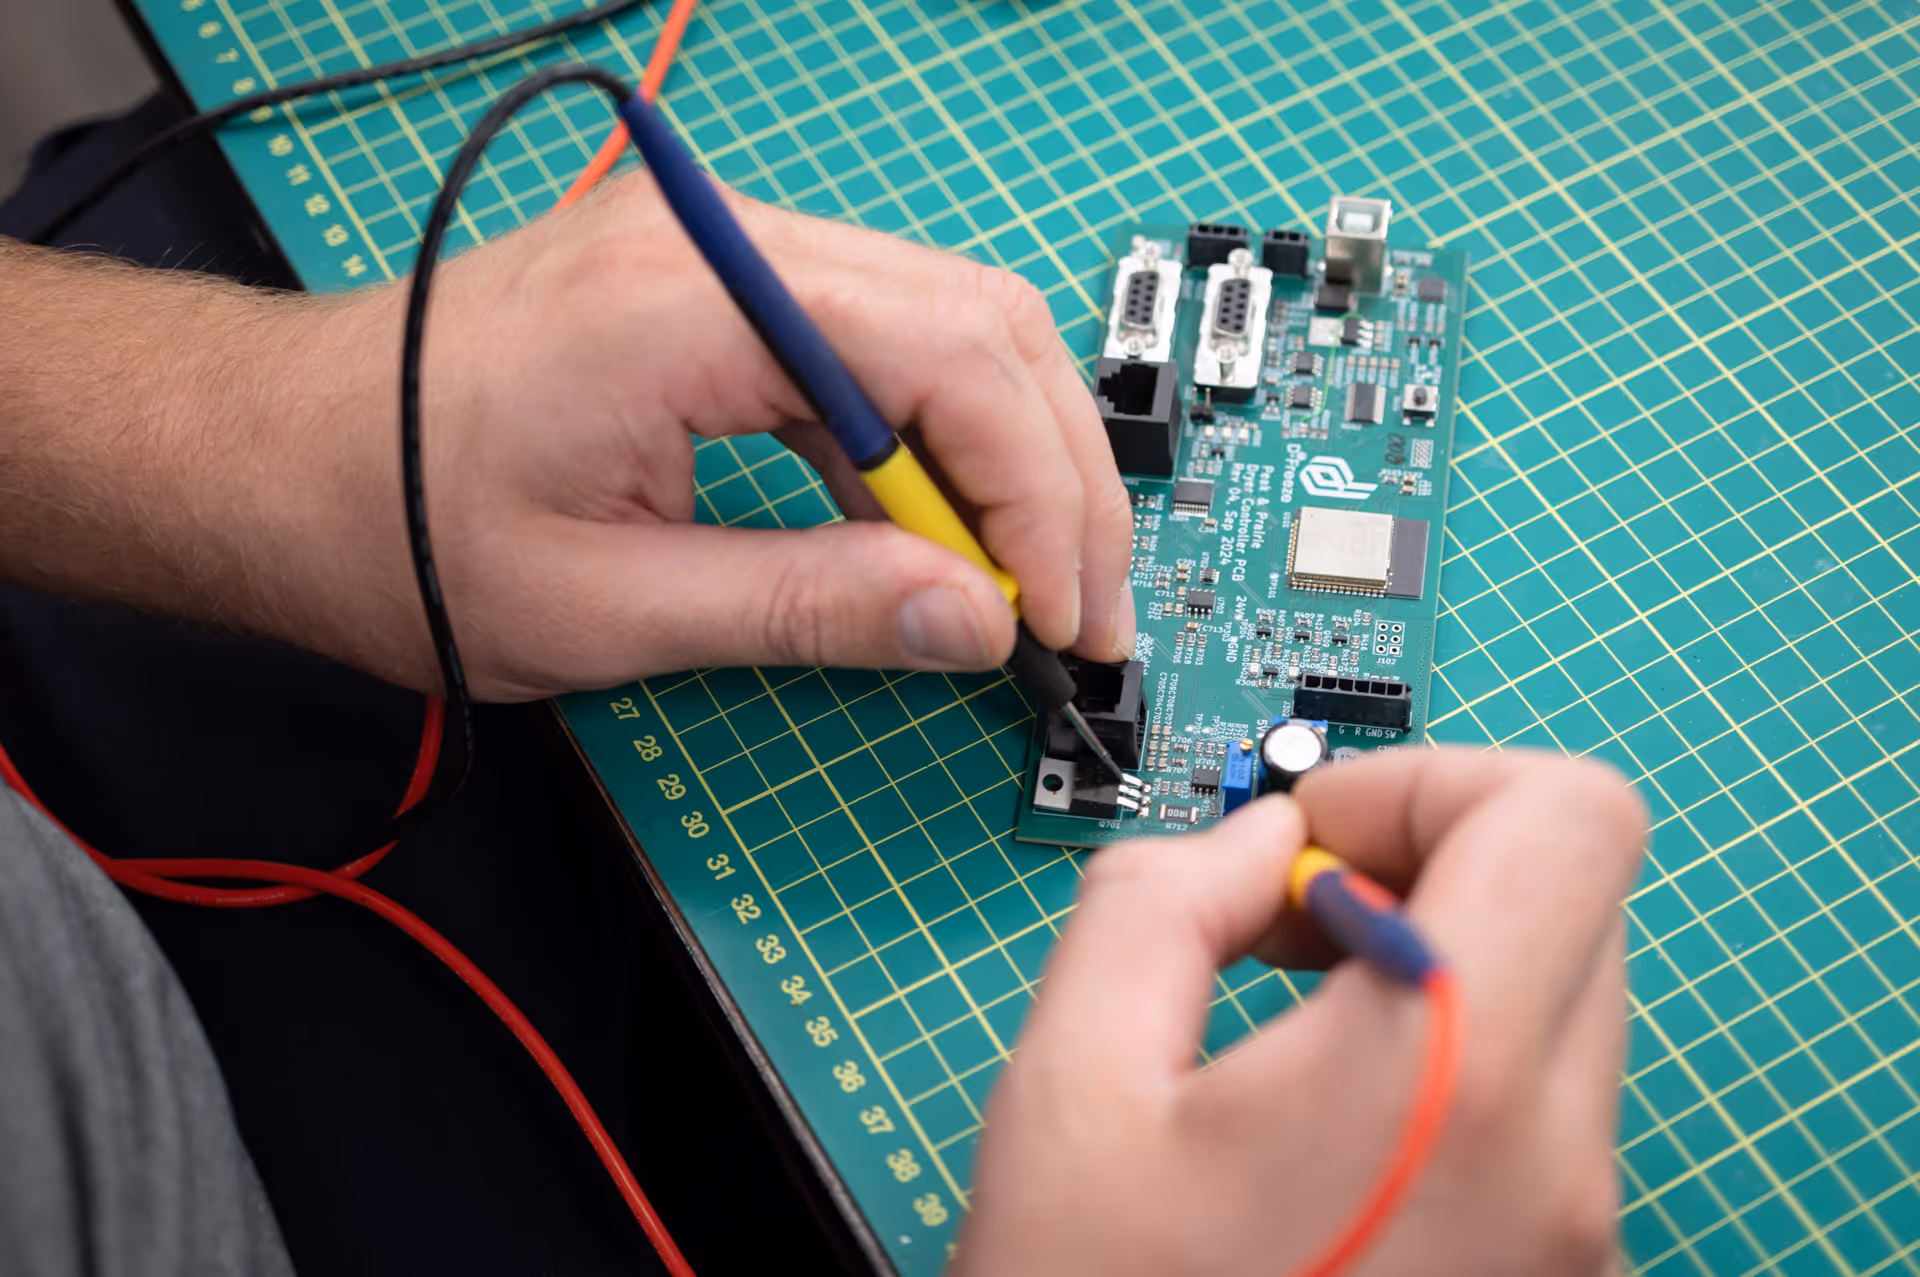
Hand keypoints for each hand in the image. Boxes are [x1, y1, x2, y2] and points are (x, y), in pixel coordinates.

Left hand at [0, 179, 1133, 699]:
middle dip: (1054, 476)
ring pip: (947, 323)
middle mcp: (727, 243)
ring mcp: (724, 252)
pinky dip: (927, 440)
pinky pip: (874, 343)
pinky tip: (924, 535)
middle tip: (1073, 608)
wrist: (265, 455)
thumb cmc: (389, 524)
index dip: (1039, 499)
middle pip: (980, 322)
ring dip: (1004, 456)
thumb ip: (807, 608)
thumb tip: (972, 622)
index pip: (952, 362)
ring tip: (1013, 588)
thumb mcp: (604, 607)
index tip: (1059, 617)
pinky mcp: (715, 288)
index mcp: (694, 300)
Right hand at [957, 748, 1645, 1276]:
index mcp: (1448, 1079)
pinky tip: (1323, 1113)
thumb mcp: (1068, 1078)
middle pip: (1571, 892)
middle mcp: (1554, 1157)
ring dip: (1432, 958)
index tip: (1311, 844)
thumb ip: (1161, 898)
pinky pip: (1543, 1099)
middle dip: (1424, 861)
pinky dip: (1449, 1053)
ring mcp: (1571, 1234)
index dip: (1429, 780)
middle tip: (1283, 923)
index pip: (1566, 818)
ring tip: (1285, 1022)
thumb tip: (1255, 844)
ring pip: (1561, 992)